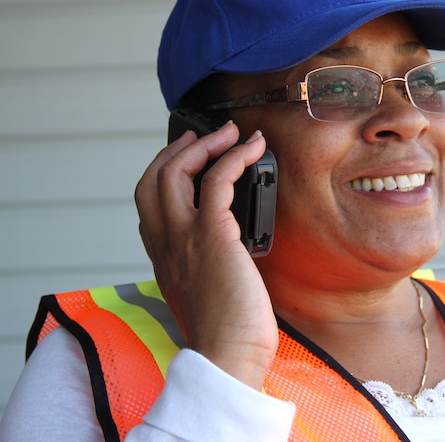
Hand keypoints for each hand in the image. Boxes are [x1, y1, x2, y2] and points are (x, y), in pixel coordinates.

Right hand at [135, 123, 277, 390]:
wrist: (228, 355)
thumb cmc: (226, 332)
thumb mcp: (205, 294)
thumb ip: (204, 269)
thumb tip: (229, 254)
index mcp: (163, 257)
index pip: (148, 204)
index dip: (162, 174)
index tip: (186, 159)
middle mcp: (166, 243)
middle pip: (152, 179)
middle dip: (176, 150)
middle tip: (202, 136)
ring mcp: (184, 237)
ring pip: (176, 171)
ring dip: (205, 144)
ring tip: (232, 133)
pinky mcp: (212, 234)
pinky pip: (218, 179)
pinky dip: (235, 156)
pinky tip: (253, 149)